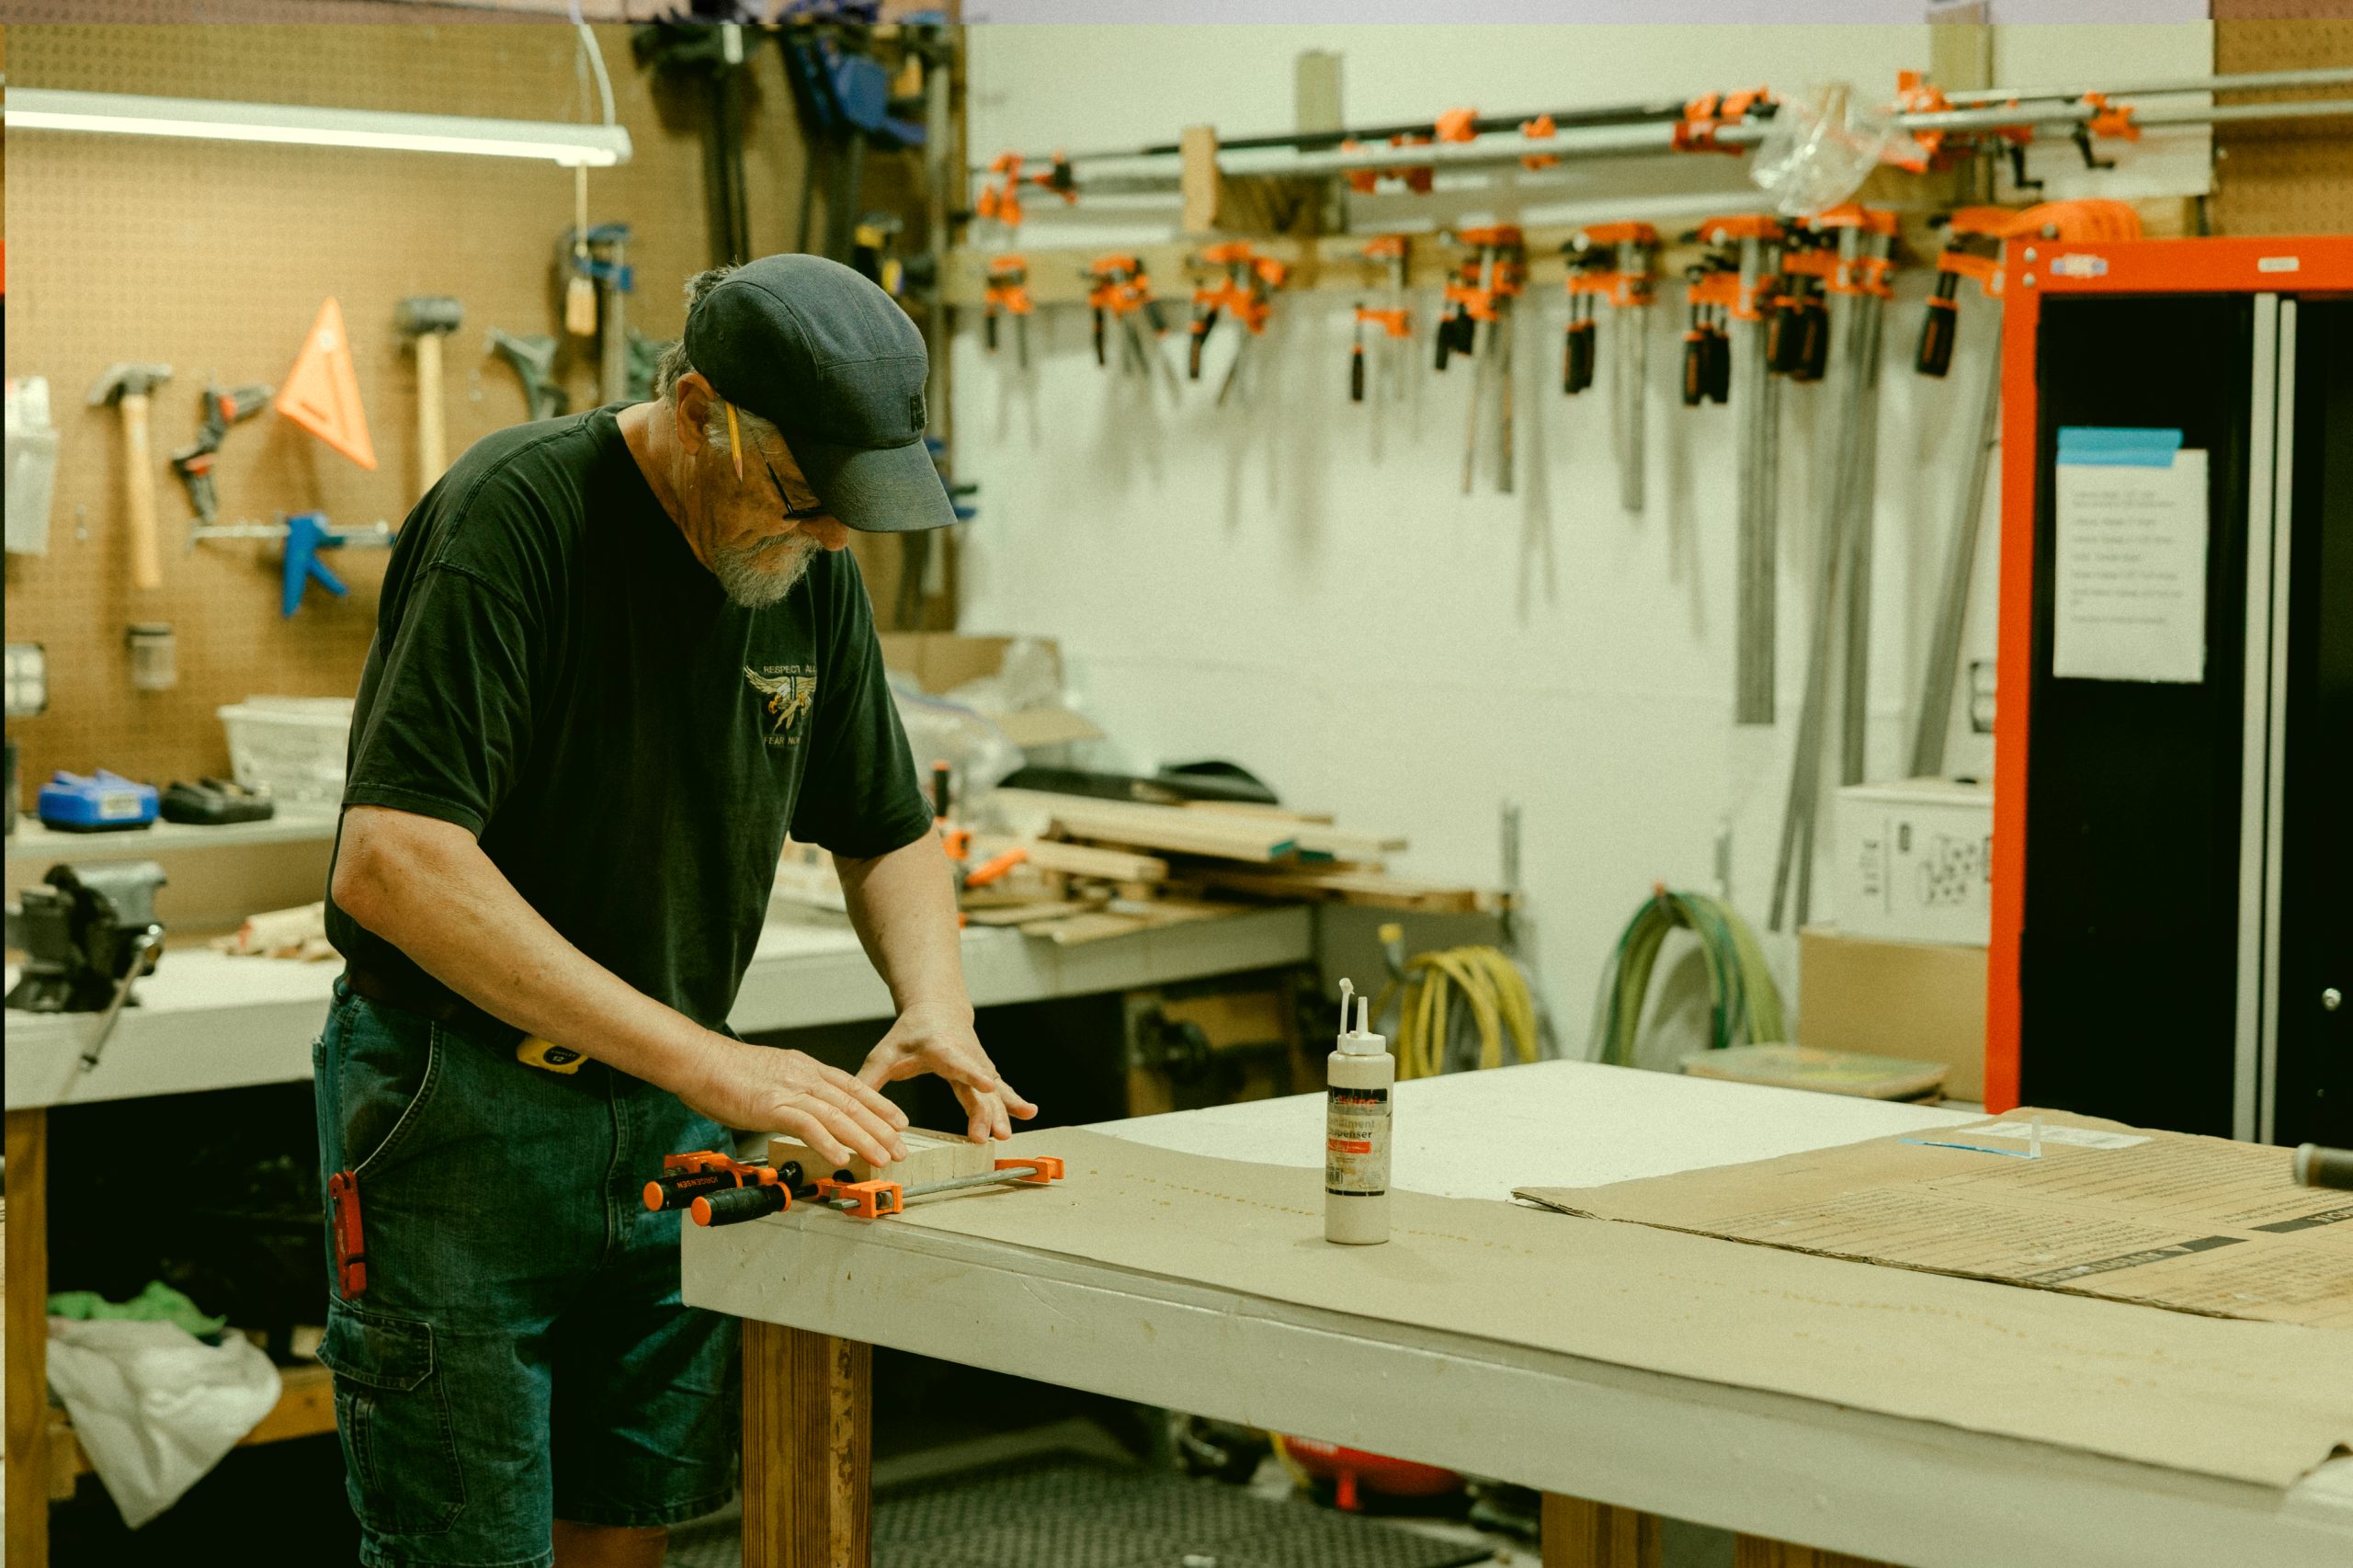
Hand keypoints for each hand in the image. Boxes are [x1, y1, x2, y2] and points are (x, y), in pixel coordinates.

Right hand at [678, 1033, 909, 1168]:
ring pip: (838, 1116)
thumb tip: (802, 1109)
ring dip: (864, 1139)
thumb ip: (791, 1091)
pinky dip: (828, 1143)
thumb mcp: (770, 1075)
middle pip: (853, 1103)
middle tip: (902, 1147)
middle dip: (881, 1127)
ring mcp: (789, 1091)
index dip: (879, 1104)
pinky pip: (807, 1126)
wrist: (698, 1060)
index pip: (852, 1086)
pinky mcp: (771, 1106)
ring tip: (883, 1157)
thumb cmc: (725, 1072)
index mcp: (805, 1068)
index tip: (899, 1120)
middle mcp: (804, 1077)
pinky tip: (841, 1157)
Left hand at [856, 1001, 1037, 1143]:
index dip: (971, 1072)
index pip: (957, 1060)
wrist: (938, 1010)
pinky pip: (999, 1090)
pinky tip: (1029, 1113)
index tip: (985, 1082)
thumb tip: (848, 1110)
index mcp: (939, 1048)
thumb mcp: (884, 1053)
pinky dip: (1013, 1103)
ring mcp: (977, 1064)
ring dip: (1000, 1113)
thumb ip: (869, 1080)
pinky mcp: (983, 1074)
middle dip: (984, 1111)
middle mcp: (964, 1056)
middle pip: (977, 1086)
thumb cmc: (909, 1033)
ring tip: (1006, 1135)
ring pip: (991, 1091)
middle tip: (989, 1136)